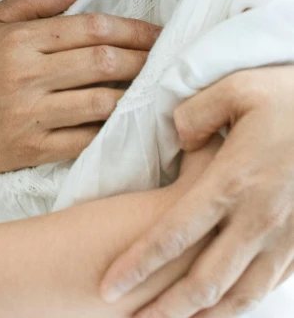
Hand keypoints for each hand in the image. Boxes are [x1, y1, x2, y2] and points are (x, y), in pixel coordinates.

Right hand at [0, 0, 159, 186]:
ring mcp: (31, 116)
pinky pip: (87, 138)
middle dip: (142, 58)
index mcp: (18, 40)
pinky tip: (127, 116)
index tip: (157, 32)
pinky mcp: (35, 149)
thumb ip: (33, 0)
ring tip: (152, 84)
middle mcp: (26, 76)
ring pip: (101, 102)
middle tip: (165, 56)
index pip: (89, 28)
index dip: (131, 28)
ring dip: (134, 92)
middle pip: (102, 62)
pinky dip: (112, 127)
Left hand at [100, 66, 293, 317]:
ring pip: (240, 294)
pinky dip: (242, 301)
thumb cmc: (290, 97)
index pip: (172, 234)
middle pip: (203, 281)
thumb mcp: (237, 89)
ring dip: (205, 316)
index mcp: (231, 182)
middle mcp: (257, 219)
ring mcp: (286, 237)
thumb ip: (195, 113)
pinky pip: (270, 284)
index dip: (137, 265)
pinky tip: (226, 303)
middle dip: (165, 309)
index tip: (108, 286)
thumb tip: (178, 138)